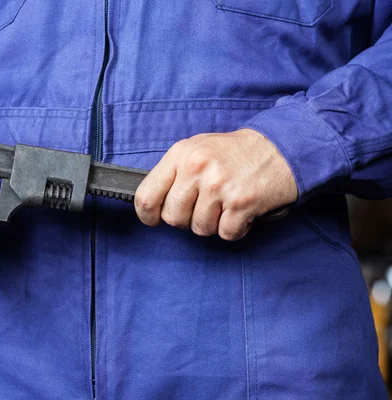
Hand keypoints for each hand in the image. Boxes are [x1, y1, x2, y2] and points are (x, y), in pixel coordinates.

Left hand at [134, 129, 297, 240]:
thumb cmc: (234, 153)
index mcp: (180, 155)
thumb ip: (173, 173)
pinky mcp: (242, 202)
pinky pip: (226, 233)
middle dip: (186, 219)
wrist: (280, 148)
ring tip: (224, 204)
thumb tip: (151, 204)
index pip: (146, 196)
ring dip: (213, 223)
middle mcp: (197, 168)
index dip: (147, 215)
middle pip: (173, 218)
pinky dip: (234, 228)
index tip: (154, 219)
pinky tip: (240, 211)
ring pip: (199, 228)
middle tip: (203, 206)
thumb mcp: (196, 150)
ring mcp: (219, 186)